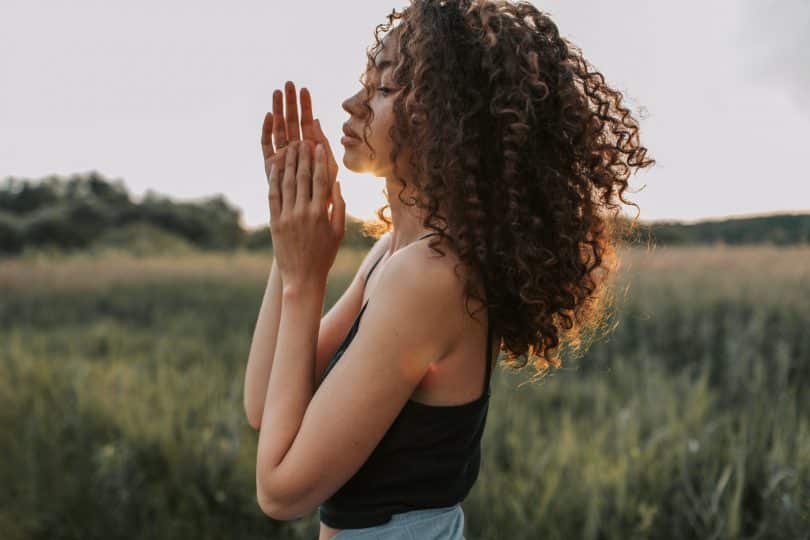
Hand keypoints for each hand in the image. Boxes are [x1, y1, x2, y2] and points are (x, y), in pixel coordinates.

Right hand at [261, 81, 338, 217]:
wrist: (311, 221)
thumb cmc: (325, 198)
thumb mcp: (330, 170)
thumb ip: (325, 147)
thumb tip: (316, 121)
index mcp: (310, 150)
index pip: (306, 122)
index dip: (305, 106)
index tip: (304, 88)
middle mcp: (294, 151)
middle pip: (291, 122)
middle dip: (290, 103)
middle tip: (288, 83)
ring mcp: (282, 158)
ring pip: (278, 130)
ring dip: (277, 111)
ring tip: (277, 91)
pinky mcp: (270, 166)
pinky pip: (267, 145)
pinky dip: (267, 130)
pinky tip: (269, 115)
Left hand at [267, 139, 344, 291]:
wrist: (302, 277)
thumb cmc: (324, 255)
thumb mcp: (338, 232)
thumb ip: (339, 207)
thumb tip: (337, 184)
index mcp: (321, 213)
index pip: (321, 180)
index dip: (320, 161)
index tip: (319, 146)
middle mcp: (303, 212)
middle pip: (302, 177)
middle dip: (303, 156)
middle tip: (303, 140)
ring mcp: (287, 216)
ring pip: (287, 183)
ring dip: (288, 163)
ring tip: (289, 148)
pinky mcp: (275, 222)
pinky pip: (273, 197)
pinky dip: (274, 181)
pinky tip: (275, 168)